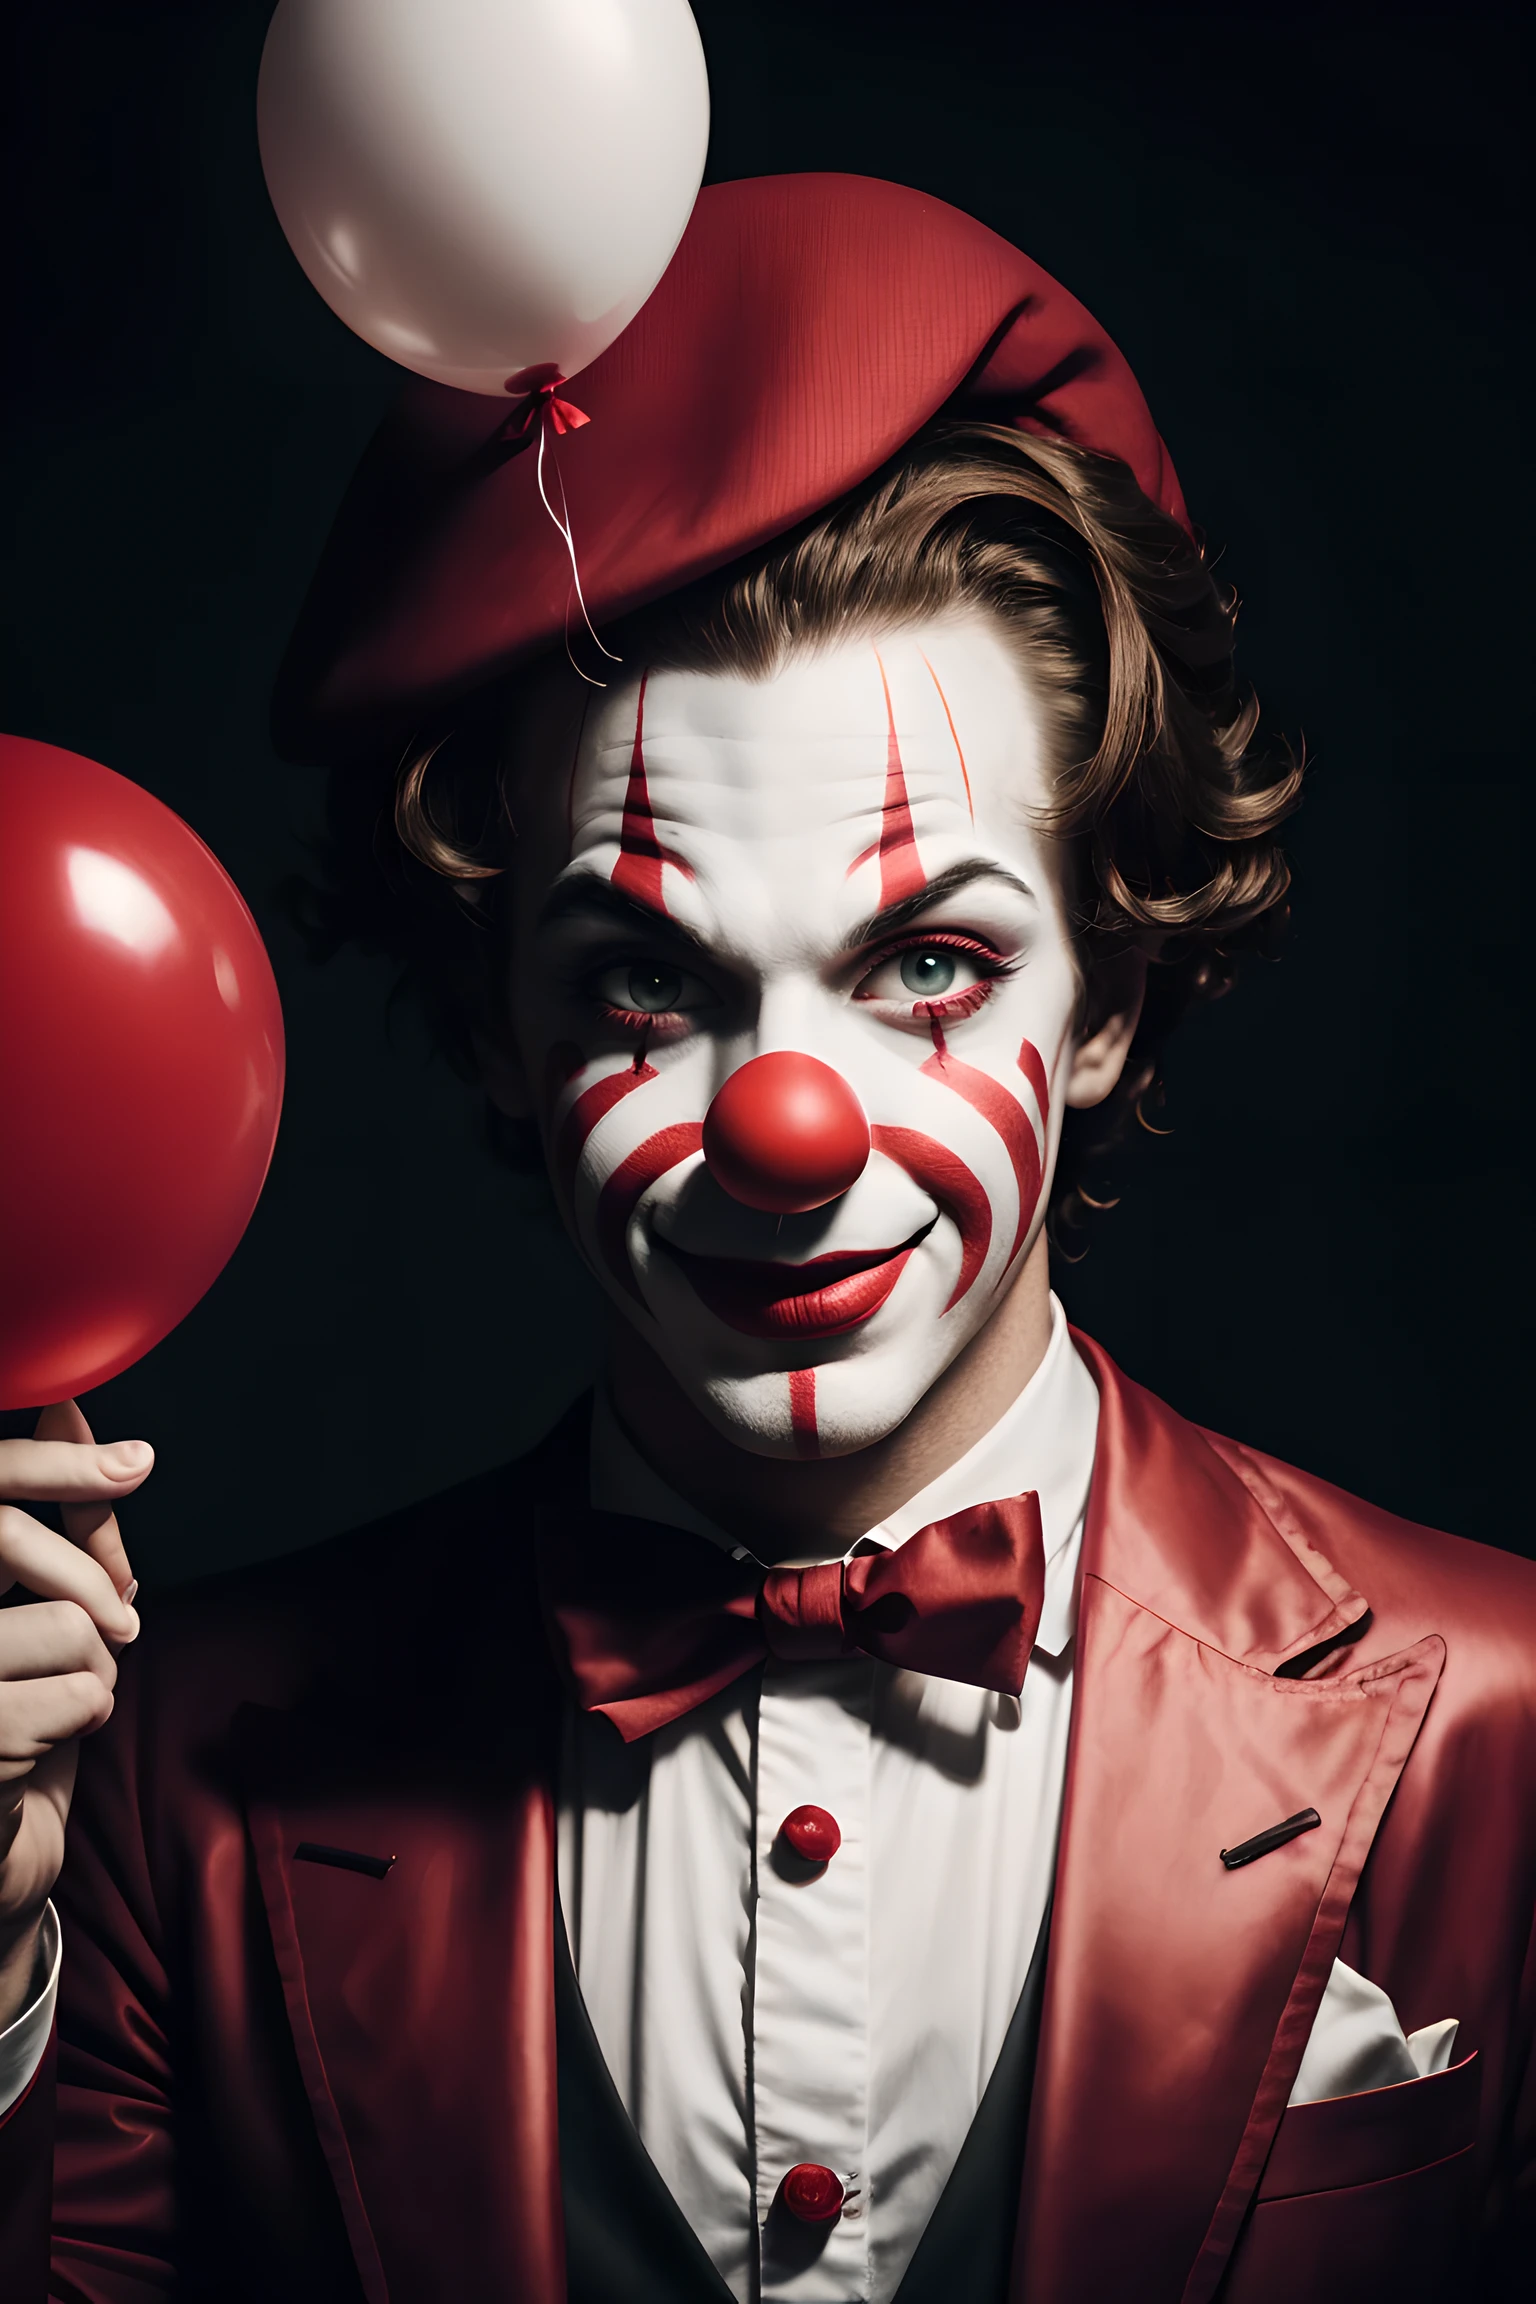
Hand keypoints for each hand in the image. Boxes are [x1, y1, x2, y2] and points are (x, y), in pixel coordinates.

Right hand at [0, 1402, 145, 2024]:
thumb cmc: (18, 1720)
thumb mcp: (49, 1615)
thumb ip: (66, 1533)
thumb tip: (75, 1419)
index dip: (52, 1465)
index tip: (127, 1455)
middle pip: (8, 1538)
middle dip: (90, 1577)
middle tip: (123, 1631)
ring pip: (61, 1624)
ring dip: (91, 1671)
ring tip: (57, 1705)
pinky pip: (71, 1696)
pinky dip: (83, 1722)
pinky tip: (41, 1750)